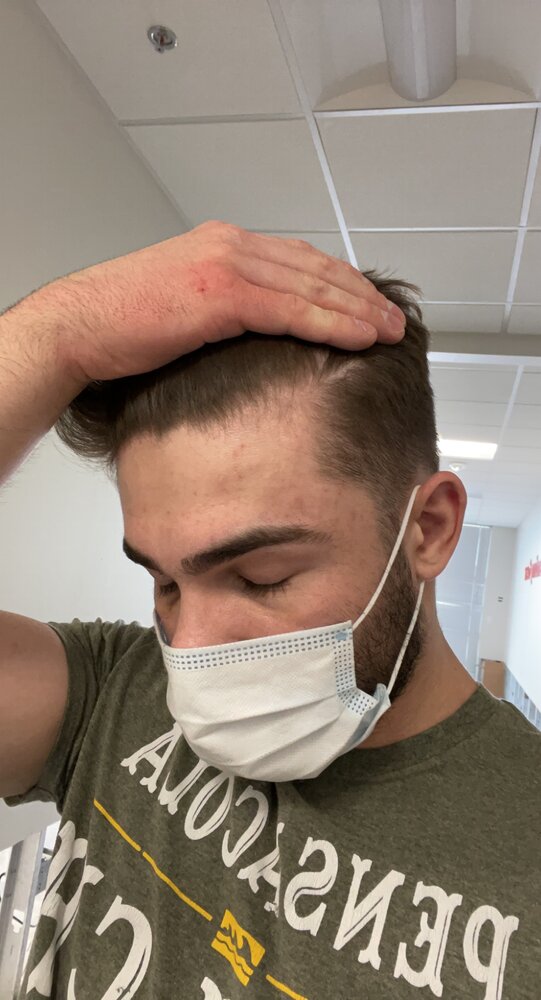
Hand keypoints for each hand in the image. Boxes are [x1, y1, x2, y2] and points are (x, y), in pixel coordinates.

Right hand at [59, 221, 405, 383]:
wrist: (81, 326)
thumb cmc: (122, 324)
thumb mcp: (183, 305)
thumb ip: (224, 306)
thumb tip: (256, 333)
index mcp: (223, 245)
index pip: (298, 260)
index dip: (340, 283)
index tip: (368, 303)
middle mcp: (231, 246)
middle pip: (315, 268)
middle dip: (361, 294)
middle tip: (395, 317)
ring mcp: (227, 266)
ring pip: (312, 286)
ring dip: (358, 309)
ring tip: (391, 330)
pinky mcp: (221, 295)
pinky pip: (291, 310)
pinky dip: (331, 323)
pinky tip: (360, 337)